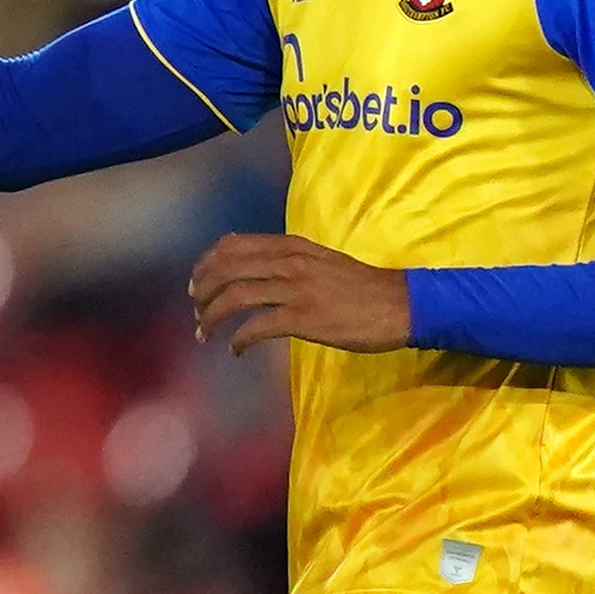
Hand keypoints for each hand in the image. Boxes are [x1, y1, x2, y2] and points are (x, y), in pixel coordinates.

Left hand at [189, 231, 411, 355]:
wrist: (400, 304)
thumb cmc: (361, 286)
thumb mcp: (321, 260)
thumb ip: (287, 259)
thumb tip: (252, 263)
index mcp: (292, 246)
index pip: (234, 244)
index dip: (207, 263)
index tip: (197, 280)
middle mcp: (290, 263)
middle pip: (227, 270)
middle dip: (202, 291)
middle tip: (195, 309)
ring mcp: (296, 290)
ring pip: (235, 297)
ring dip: (211, 317)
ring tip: (205, 332)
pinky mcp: (304, 319)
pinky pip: (256, 328)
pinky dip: (237, 340)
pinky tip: (235, 349)